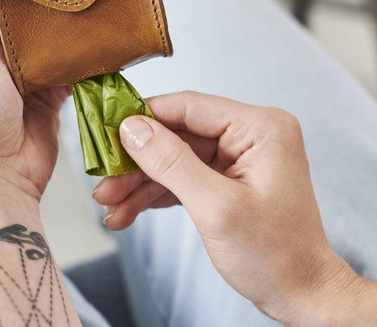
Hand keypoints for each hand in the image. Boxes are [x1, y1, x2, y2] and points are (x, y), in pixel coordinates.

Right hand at [92, 91, 362, 324]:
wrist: (302, 298)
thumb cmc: (276, 256)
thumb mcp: (216, 207)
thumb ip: (170, 162)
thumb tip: (131, 127)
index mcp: (259, 127)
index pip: (188, 107)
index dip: (144, 116)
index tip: (107, 129)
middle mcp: (248, 135)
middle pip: (175, 135)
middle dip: (137, 162)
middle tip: (104, 180)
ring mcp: (236, 156)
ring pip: (173, 157)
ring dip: (140, 183)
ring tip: (110, 206)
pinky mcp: (225, 178)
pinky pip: (181, 176)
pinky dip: (154, 194)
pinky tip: (128, 211)